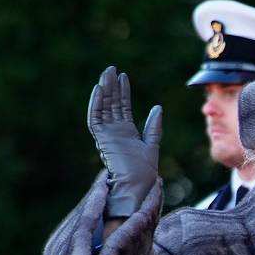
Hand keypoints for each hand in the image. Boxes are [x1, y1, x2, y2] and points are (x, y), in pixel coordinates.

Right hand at [87, 66, 162, 217]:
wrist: (138, 185)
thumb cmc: (145, 172)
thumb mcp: (152, 145)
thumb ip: (154, 127)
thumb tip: (158, 107)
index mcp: (126, 133)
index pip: (122, 108)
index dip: (123, 92)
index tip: (124, 77)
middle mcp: (115, 132)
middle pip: (111, 105)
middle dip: (111, 87)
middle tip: (111, 69)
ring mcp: (107, 135)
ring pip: (103, 108)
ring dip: (104, 91)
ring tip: (107, 74)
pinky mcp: (102, 140)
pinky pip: (96, 119)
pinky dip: (96, 104)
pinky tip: (99, 89)